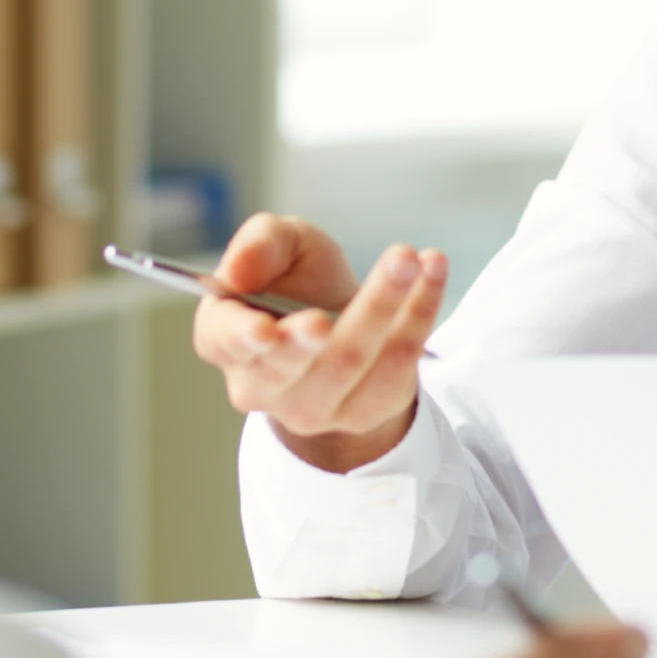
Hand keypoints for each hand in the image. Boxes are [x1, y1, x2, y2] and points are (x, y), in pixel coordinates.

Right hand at [191, 212, 445, 472]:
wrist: (344, 323)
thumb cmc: (299, 284)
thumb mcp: (281, 246)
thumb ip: (260, 244)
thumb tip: (238, 271)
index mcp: (224, 339)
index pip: (226, 340)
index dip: (243, 337)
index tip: (267, 330)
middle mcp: (261, 385)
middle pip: (297, 356)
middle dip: (341, 312)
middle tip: (377, 273)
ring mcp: (311, 408)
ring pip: (352, 358)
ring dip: (387, 302)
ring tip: (411, 260)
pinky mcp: (362, 412)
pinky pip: (395, 365)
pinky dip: (419, 314)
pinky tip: (432, 274)